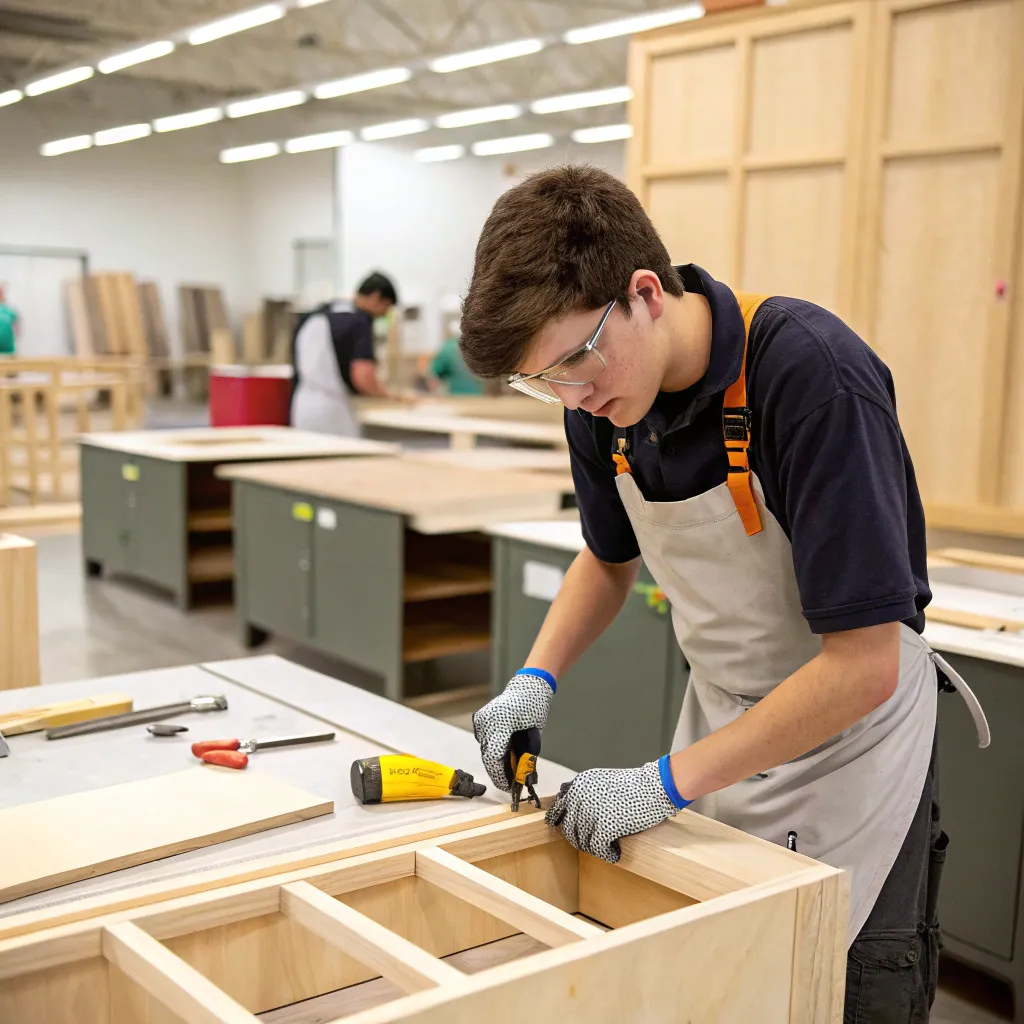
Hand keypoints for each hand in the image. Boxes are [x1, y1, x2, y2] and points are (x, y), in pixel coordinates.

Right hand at [472, 669, 554, 791]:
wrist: (529, 686)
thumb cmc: (534, 707)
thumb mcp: (533, 733)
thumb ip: (525, 754)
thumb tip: (522, 774)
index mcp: (500, 726)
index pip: (494, 758)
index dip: (500, 776)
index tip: (508, 787)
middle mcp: (487, 723)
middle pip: (487, 755)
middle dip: (497, 771)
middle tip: (508, 782)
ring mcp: (482, 720)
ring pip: (485, 749)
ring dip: (494, 761)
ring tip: (506, 771)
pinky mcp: (480, 718)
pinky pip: (484, 740)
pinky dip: (492, 749)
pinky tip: (502, 755)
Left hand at [544, 758, 687, 861]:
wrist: (655, 786)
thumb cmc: (633, 784)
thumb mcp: (601, 780)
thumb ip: (584, 792)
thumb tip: (571, 807)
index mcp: (579, 785)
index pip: (558, 807)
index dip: (558, 821)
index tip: (559, 829)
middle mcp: (580, 798)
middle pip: (569, 828)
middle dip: (579, 838)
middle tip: (591, 843)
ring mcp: (591, 813)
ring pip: (582, 841)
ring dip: (594, 847)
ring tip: (607, 847)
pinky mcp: (605, 827)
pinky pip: (597, 849)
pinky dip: (606, 854)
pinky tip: (615, 853)